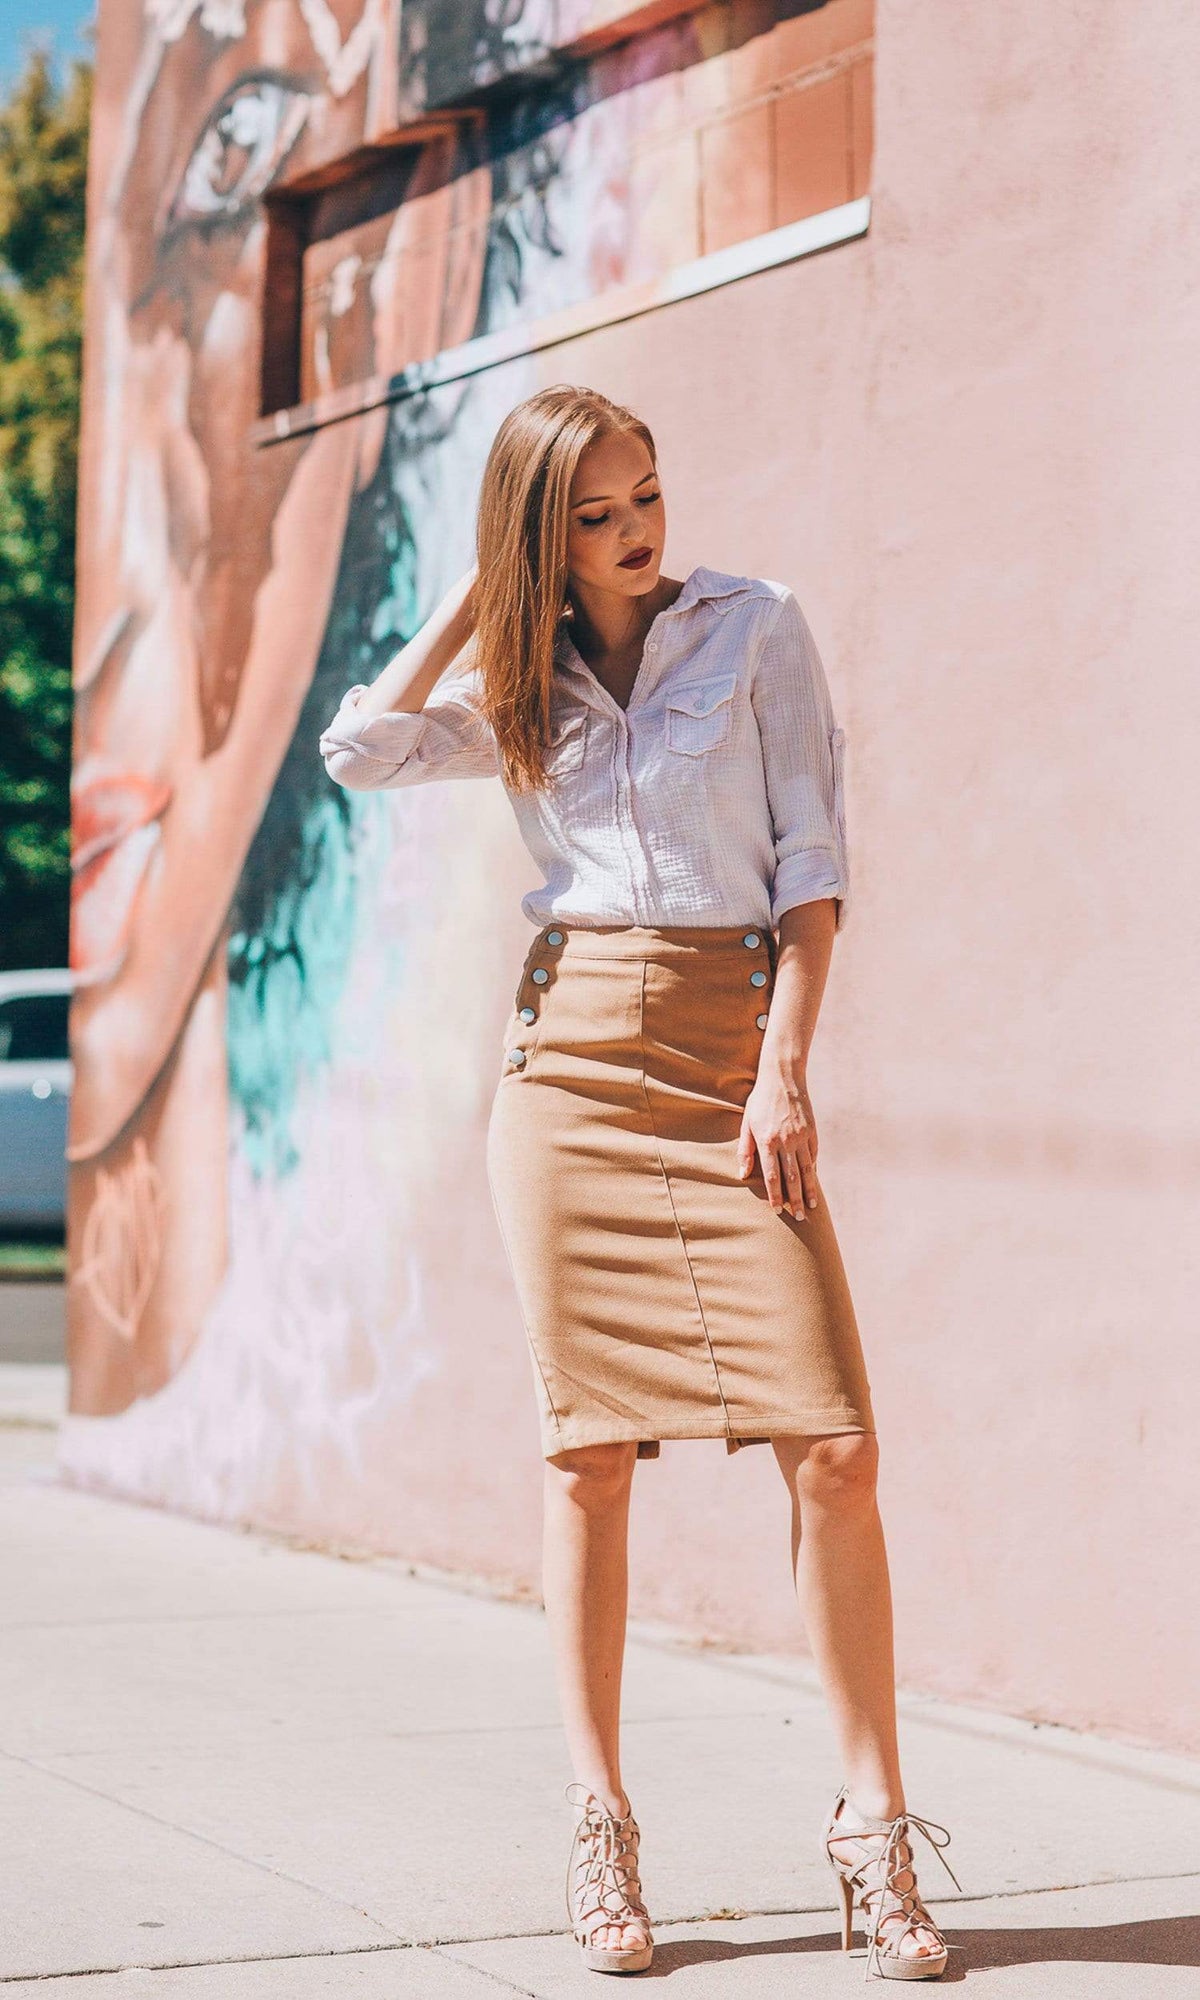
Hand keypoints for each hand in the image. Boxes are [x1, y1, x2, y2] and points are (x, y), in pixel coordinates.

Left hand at [736, 1064, 819, 1218]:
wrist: (783, 1077)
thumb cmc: (759, 1101)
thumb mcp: (746, 1123)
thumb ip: (745, 1150)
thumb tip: (743, 1175)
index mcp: (767, 1141)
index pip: (772, 1176)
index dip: (775, 1195)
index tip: (777, 1210)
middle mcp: (786, 1141)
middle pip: (793, 1178)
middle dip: (796, 1200)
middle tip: (798, 1217)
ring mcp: (801, 1136)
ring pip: (807, 1169)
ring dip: (810, 1190)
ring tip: (812, 1207)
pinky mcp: (811, 1131)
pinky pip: (813, 1155)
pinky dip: (813, 1170)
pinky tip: (813, 1182)